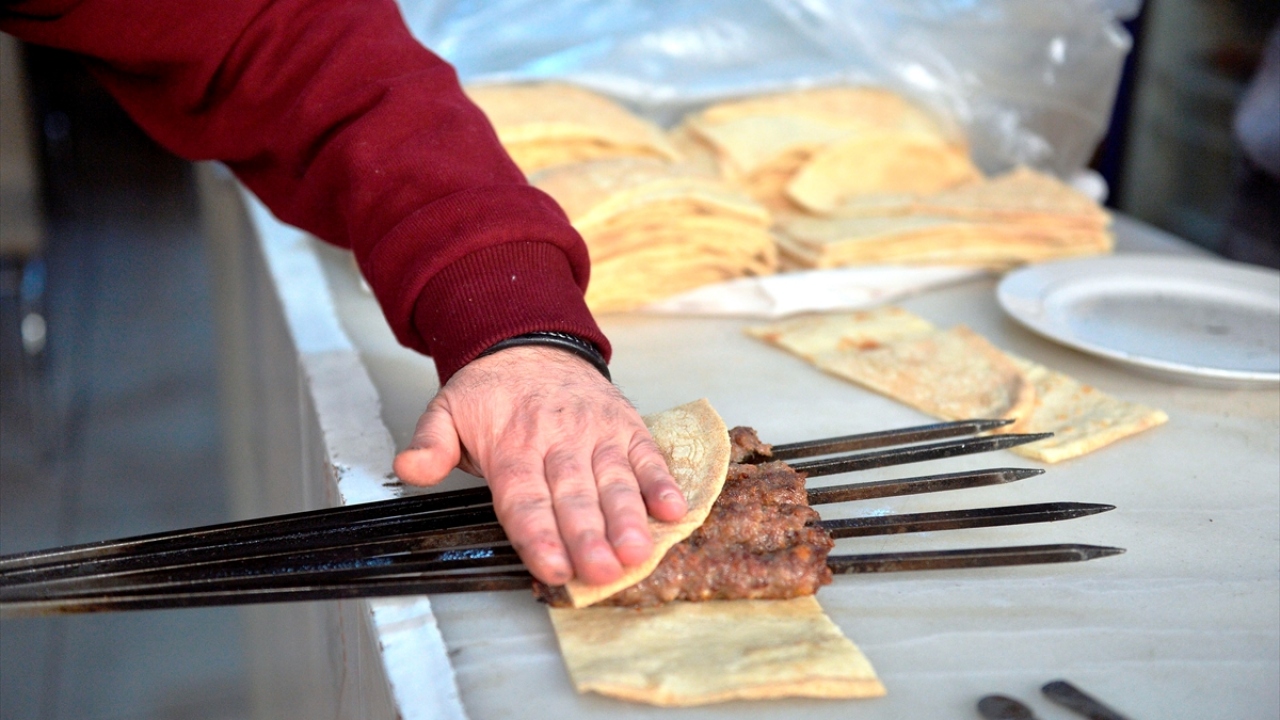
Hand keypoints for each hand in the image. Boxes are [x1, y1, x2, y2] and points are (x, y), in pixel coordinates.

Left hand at [392, 346, 687, 585]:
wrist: (534, 342)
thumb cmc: (493, 392)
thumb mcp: (447, 410)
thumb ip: (431, 444)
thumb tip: (408, 468)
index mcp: (512, 445)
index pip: (524, 499)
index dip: (539, 536)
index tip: (552, 568)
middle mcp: (557, 440)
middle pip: (573, 496)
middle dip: (588, 537)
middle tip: (602, 571)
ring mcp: (596, 433)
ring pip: (613, 480)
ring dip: (628, 518)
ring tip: (637, 551)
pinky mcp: (625, 426)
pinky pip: (646, 454)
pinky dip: (661, 482)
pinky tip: (673, 509)